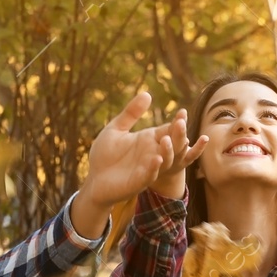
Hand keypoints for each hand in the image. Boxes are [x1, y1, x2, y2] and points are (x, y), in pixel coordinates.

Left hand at [69, 91, 205, 237]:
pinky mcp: (138, 182)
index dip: (177, 122)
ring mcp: (147, 169)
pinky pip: (150, 176)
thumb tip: (147, 93)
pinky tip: (156, 159)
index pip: (169, 130)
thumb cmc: (105, 155)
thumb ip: (131, 113)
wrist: (94, 179)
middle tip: (181, 123)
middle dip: (178, 135)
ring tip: (165, 139)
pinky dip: (154, 168)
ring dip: (168, 151)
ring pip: (165, 161)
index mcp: (149, 140)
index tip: (182, 113)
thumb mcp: (116, 129)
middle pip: (173, 145)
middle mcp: (152, 154)